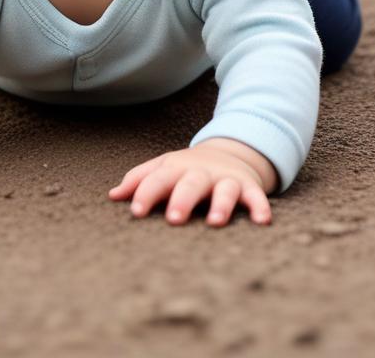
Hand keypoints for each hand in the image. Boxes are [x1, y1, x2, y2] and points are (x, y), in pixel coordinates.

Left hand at [108, 138, 275, 226]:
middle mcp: (201, 173)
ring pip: (224, 190)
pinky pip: (256, 196)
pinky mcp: (248, 186)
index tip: (135, 211)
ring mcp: (226, 178)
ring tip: (215, 222)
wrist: (229, 152)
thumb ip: (139, 180)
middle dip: (182, 200)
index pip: (158, 179)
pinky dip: (260, 206)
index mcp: (176, 168)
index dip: (146, 193)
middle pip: (190, 183)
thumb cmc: (187, 169)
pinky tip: (262, 221)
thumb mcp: (163, 168)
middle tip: (173, 219)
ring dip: (220, 205)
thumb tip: (112, 196)